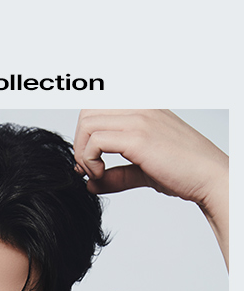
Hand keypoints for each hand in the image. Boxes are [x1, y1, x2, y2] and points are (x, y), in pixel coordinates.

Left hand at [73, 104, 228, 258]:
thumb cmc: (184, 172)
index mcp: (142, 107)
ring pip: (87, 124)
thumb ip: (118, 174)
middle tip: (88, 168)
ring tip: (96, 173)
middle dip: (79, 143)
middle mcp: (140, 106)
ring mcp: (139, 118)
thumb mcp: (144, 170)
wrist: (209, 178)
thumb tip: (90, 184)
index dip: (85, 133)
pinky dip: (90, 161)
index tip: (88, 160)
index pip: (98, 106)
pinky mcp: (138, 137)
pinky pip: (96, 141)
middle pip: (87, 112)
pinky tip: (101, 176)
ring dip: (83, 153)